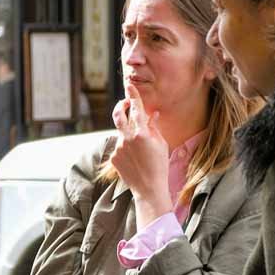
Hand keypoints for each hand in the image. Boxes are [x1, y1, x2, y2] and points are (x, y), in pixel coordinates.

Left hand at [110, 83, 171, 225]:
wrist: (149, 188)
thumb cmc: (159, 165)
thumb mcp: (161, 143)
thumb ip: (153, 127)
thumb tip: (151, 114)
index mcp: (141, 133)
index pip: (136, 108)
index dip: (133, 95)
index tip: (129, 85)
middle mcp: (127, 138)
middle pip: (118, 115)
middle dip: (120, 106)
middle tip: (124, 102)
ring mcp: (118, 147)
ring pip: (121, 133)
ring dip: (128, 134)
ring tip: (140, 147)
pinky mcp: (114, 157)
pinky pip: (119, 146)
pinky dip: (126, 148)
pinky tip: (135, 159)